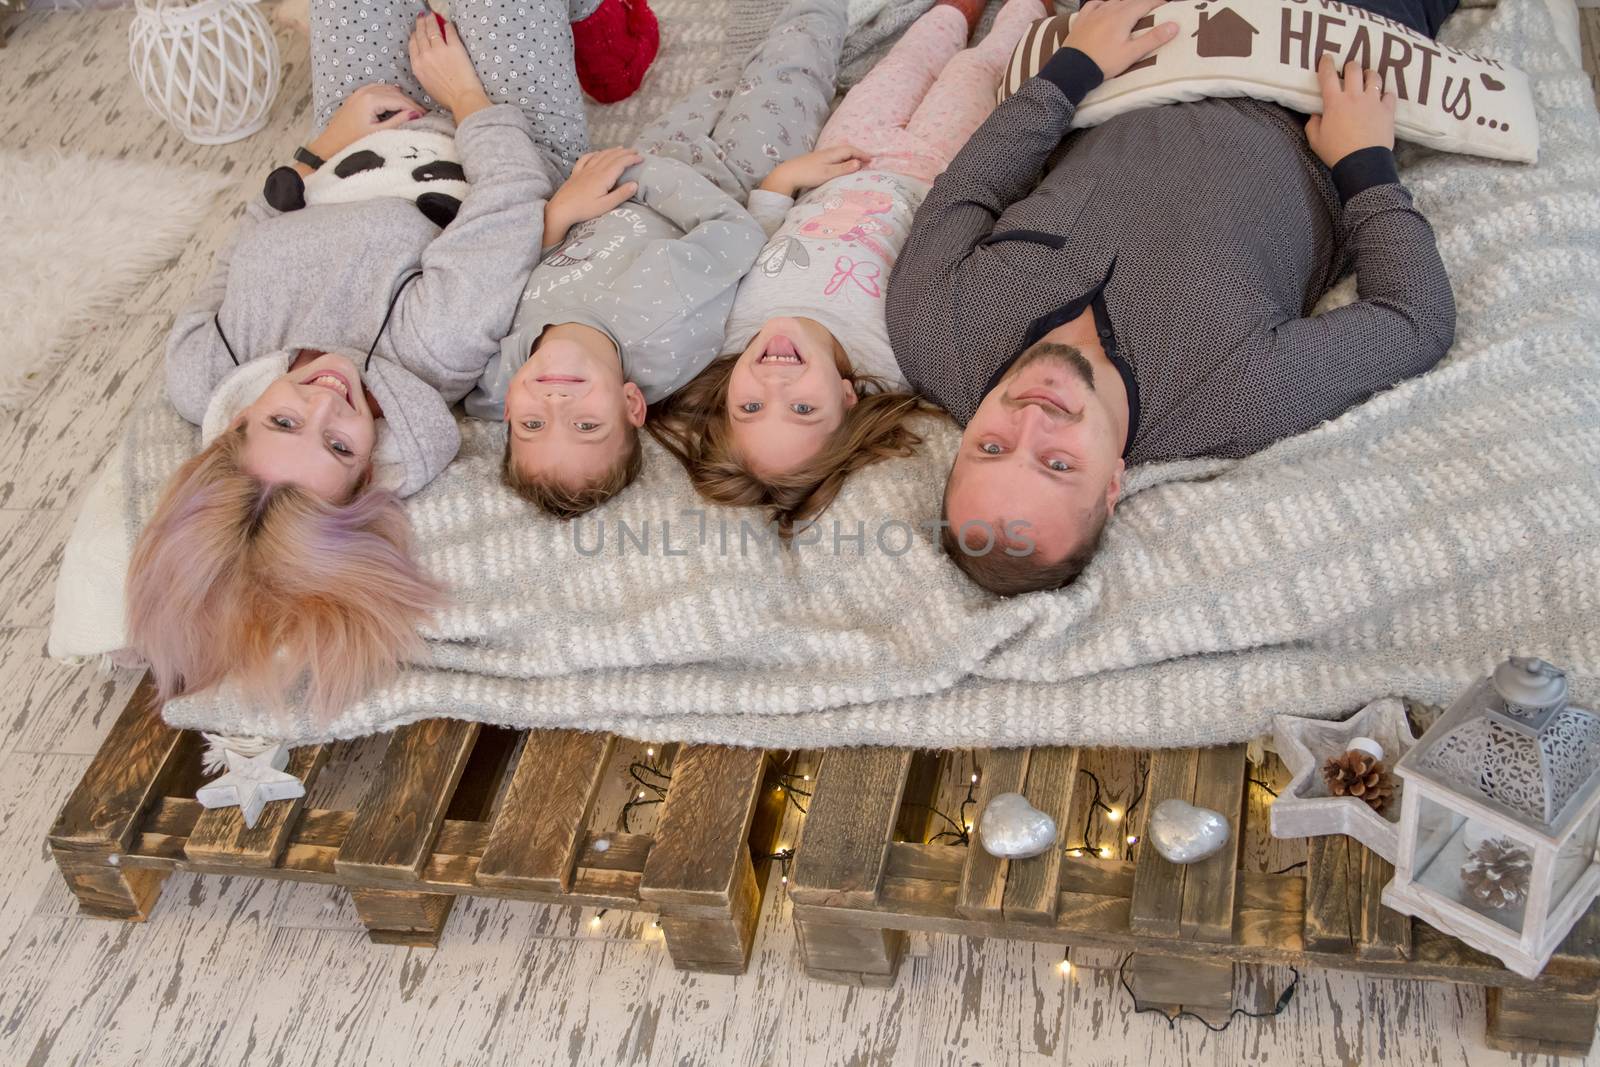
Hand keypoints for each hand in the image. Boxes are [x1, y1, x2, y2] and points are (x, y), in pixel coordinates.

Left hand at [306, 84, 423, 166]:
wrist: (329, 147)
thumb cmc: (353, 143)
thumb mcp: (379, 134)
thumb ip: (398, 122)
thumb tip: (416, 114)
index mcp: (371, 99)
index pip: (400, 99)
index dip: (415, 108)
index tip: (427, 117)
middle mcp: (365, 91)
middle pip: (395, 92)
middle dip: (409, 103)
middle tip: (422, 115)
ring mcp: (360, 92)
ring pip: (387, 89)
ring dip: (400, 98)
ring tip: (411, 112)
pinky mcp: (357, 97)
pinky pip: (378, 90)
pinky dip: (389, 96)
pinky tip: (396, 105)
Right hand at [409, 13, 491, 121]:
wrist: (462, 99)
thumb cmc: (447, 97)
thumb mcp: (426, 85)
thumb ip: (423, 70)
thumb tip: (425, 62)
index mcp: (417, 66)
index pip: (413, 45)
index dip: (414, 36)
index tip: (416, 32)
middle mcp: (426, 55)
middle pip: (421, 34)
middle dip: (421, 24)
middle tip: (423, 18)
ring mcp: (440, 50)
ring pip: (432, 30)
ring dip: (431, 21)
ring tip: (432, 16)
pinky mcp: (454, 47)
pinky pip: (449, 32)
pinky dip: (448, 26)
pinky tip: (448, 24)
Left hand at [543, 148, 642, 248]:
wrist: (561, 210)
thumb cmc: (584, 210)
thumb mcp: (605, 206)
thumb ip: (621, 194)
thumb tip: (635, 184)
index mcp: (603, 177)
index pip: (620, 163)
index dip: (632, 159)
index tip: (641, 158)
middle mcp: (594, 170)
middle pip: (612, 156)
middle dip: (625, 152)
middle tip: (635, 151)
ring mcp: (584, 170)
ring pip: (600, 155)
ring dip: (612, 151)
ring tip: (621, 149)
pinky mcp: (576, 174)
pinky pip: (586, 159)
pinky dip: (594, 153)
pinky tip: (597, 153)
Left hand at [758, 144, 869, 197]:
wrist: (787, 174)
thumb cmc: (808, 174)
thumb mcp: (828, 173)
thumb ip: (843, 168)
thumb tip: (859, 163)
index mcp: (832, 153)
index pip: (850, 150)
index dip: (862, 154)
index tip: (871, 160)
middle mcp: (827, 152)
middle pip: (846, 150)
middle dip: (857, 154)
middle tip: (867, 161)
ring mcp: (821, 156)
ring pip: (839, 154)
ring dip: (850, 157)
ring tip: (857, 164)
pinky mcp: (816, 161)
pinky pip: (834, 158)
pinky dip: (842, 160)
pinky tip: (840, 166)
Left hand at [1062, 0, 1177, 81]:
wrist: (1073, 69)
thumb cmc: (1104, 62)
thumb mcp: (1131, 53)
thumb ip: (1153, 39)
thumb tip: (1174, 26)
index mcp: (1123, 16)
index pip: (1146, 3)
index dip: (1158, 2)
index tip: (1167, 4)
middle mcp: (1109, 9)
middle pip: (1131, 0)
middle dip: (1144, 2)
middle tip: (1152, 7)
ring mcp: (1094, 13)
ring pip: (1113, 0)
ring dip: (1126, 1)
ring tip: (1133, 7)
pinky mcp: (1082, 19)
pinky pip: (1094, 4)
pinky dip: (1103, 2)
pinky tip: (1105, 5)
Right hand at [1305, 57, 1396, 167]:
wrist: (1362, 163)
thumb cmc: (1336, 152)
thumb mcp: (1316, 141)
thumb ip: (1313, 124)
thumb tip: (1316, 114)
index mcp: (1334, 102)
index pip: (1328, 76)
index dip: (1326, 64)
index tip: (1326, 58)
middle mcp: (1355, 96)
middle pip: (1354, 69)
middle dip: (1351, 65)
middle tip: (1349, 69)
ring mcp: (1373, 101)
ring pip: (1374, 77)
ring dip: (1370, 75)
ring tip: (1368, 78)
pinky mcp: (1387, 110)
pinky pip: (1389, 95)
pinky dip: (1386, 94)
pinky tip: (1383, 97)